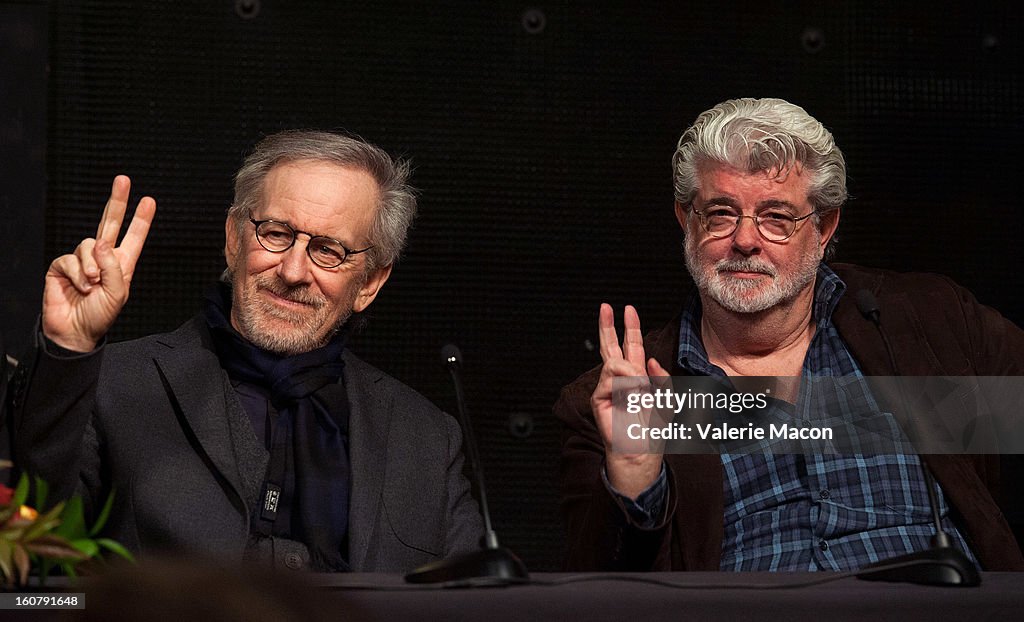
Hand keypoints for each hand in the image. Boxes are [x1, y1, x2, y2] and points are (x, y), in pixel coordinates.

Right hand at [42, 176, 155, 351]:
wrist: (75, 331)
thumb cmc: (100, 315)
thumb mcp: (117, 293)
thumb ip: (113, 267)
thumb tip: (102, 243)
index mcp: (121, 264)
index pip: (133, 237)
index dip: (141, 220)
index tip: (149, 201)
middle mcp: (103, 258)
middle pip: (110, 223)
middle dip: (117, 201)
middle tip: (123, 179)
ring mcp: (82, 260)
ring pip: (89, 244)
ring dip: (92, 266)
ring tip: (93, 285)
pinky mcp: (63, 266)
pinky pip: (70, 258)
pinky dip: (77, 273)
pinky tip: (79, 287)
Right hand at [591, 303, 670, 499]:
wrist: (641, 453)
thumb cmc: (653, 432)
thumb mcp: (668, 402)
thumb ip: (663, 379)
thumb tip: (651, 362)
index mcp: (637, 377)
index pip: (632, 347)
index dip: (630, 328)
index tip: (627, 309)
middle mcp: (621, 380)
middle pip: (611, 346)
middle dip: (609, 325)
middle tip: (605, 306)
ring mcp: (608, 388)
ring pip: (614, 361)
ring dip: (631, 371)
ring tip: (640, 389)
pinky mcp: (599, 398)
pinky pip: (611, 377)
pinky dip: (625, 382)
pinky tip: (632, 394)